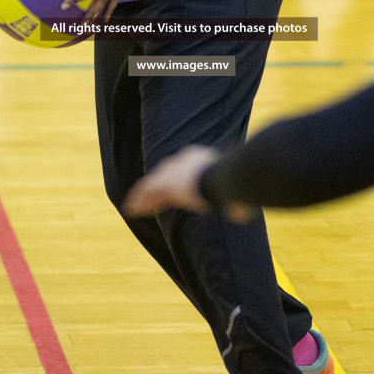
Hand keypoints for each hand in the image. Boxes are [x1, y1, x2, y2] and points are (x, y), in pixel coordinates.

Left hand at [125, 146, 253, 221]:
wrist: (226, 175)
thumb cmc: (236, 182)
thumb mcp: (237, 191)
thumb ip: (237, 203)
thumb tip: (242, 214)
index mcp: (201, 158)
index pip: (184, 169)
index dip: (178, 180)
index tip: (176, 190)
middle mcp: (183, 160)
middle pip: (165, 172)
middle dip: (157, 184)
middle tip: (152, 195)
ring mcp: (173, 171)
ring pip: (152, 184)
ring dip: (143, 195)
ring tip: (133, 206)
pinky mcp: (165, 184)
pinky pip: (146, 192)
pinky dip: (138, 200)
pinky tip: (131, 209)